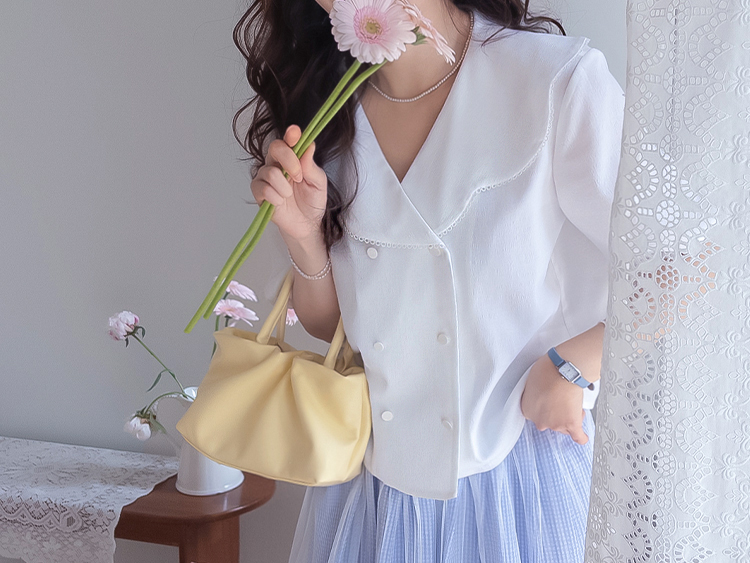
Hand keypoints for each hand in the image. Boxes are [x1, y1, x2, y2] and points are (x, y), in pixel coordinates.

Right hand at [250, 125, 328, 244]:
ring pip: (270, 171)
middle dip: (289, 160)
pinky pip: (263, 189)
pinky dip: (275, 197)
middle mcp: (277, 163)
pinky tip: (280, 202)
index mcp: (293, 158)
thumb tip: (309, 146)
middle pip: (275, 148)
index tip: (294, 133)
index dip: (291, 135)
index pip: (289, 141)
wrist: (307, 224)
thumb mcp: (318, 183)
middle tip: (299, 177)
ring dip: (284, 186)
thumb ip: (311, 165)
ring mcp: (265, 177)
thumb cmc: (312, 201)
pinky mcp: (258, 192)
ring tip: (290, 195)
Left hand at [520, 353, 589, 444]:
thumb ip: (534, 393)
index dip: (543, 407)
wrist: (564, 371)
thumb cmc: (548, 370)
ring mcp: (556, 424)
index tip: (548, 401)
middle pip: (548, 423)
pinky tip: (582, 436)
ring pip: (563, 427)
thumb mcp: (531, 381)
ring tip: (572, 403)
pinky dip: (581, 437)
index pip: (535, 415)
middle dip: (555, 413)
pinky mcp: (572, 424)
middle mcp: (540, 421)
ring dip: (568, 418)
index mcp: (527, 410)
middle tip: (560, 400)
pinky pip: (578, 436)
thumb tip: (541, 392)